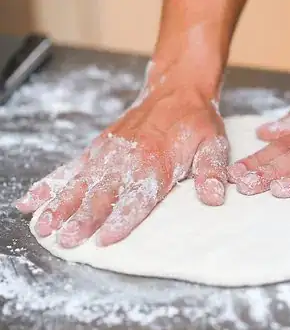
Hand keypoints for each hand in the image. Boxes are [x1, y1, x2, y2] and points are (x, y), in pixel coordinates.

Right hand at [16, 62, 227, 247]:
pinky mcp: (100, 146)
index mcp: (157, 163)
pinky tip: (34, 199)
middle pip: (103, 194)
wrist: (178, 90)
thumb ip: (211, 173)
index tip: (105, 239)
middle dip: (84, 218)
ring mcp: (110, 152)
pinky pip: (72, 167)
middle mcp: (129, 159)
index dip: (121, 220)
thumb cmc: (196, 122)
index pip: (137, 198)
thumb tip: (215, 198)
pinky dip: (52, 183)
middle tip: (67, 240)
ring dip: (62, 205)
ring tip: (44, 225)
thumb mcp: (213, 145)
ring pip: (81, 183)